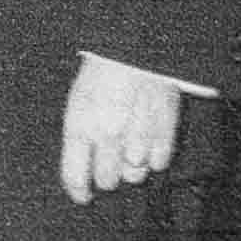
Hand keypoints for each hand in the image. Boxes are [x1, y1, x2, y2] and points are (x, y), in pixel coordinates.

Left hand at [59, 52, 183, 204]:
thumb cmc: (103, 73)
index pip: (75, 176)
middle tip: (110, 163)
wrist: (137, 43)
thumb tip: (82, 175)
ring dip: (132, 167)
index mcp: (79, 125)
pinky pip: (160, 162)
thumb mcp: (78, 101)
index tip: (84, 197)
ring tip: (130, 147)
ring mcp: (138, 132)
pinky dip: (154, 157)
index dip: (79, 192)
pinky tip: (149, 141)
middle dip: (106, 177)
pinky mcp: (165, 128)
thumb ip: (79, 138)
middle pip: (107, 180)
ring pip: (134, 175)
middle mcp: (107, 133)